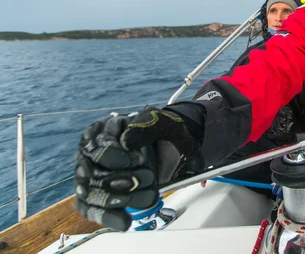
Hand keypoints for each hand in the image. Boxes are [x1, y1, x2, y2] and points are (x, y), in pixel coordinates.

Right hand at [75, 107, 202, 230]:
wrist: (174, 148)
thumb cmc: (162, 133)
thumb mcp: (160, 122)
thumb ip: (145, 127)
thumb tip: (126, 141)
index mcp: (102, 130)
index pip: (96, 148)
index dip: (116, 157)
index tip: (138, 161)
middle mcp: (90, 153)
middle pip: (92, 174)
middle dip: (122, 181)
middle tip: (149, 178)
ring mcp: (91, 175)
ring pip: (91, 194)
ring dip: (120, 200)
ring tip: (149, 197)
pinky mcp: (95, 195)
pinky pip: (92, 210)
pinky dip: (108, 217)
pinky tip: (125, 221)